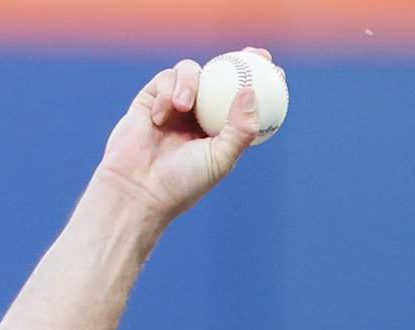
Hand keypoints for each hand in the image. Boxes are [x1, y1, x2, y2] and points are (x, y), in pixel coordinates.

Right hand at [90, 48, 281, 222]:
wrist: (138, 189)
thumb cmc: (183, 182)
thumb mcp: (220, 158)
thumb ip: (239, 129)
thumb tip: (251, 92)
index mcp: (222, 130)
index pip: (243, 100)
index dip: (259, 82)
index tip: (276, 70)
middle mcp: (201, 115)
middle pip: (221, 77)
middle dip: (238, 61)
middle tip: (251, 54)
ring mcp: (176, 105)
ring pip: (192, 73)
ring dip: (189, 83)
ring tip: (183, 106)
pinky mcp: (151, 99)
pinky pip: (165, 80)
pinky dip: (165, 94)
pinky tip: (160, 118)